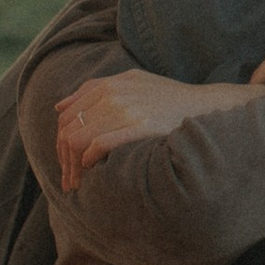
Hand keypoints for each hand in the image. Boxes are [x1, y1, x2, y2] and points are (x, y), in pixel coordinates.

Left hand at [54, 68, 252, 190]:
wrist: (204, 106)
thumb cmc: (169, 99)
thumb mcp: (133, 82)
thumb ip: (95, 89)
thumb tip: (59, 106)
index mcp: (111, 84)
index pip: (67, 114)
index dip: (60, 141)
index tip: (66, 162)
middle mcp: (115, 94)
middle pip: (69, 128)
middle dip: (63, 158)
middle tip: (69, 180)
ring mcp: (126, 109)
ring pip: (78, 138)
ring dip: (73, 166)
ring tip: (78, 182)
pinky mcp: (139, 127)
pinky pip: (99, 144)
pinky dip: (89, 159)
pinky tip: (93, 169)